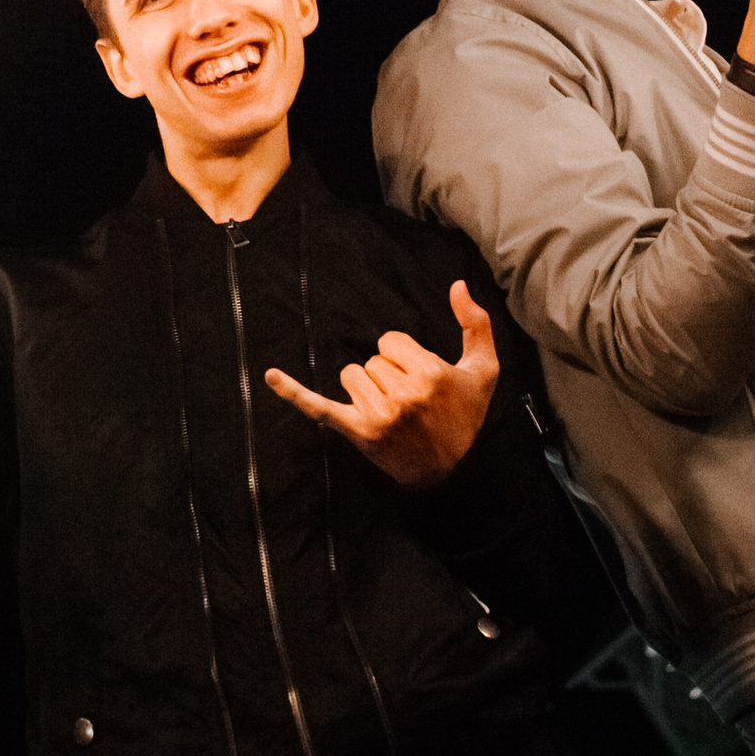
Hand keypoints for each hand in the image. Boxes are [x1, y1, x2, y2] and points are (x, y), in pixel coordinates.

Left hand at [263, 281, 497, 490]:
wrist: (451, 471)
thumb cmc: (466, 415)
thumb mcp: (484, 369)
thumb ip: (476, 323)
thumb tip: (458, 284)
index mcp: (430, 374)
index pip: (390, 341)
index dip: (402, 355)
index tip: (419, 377)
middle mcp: (403, 394)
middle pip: (371, 359)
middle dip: (387, 374)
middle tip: (409, 401)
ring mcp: (378, 415)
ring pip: (350, 375)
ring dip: (365, 387)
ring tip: (390, 410)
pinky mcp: (358, 432)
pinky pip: (318, 406)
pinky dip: (294, 392)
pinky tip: (270, 376)